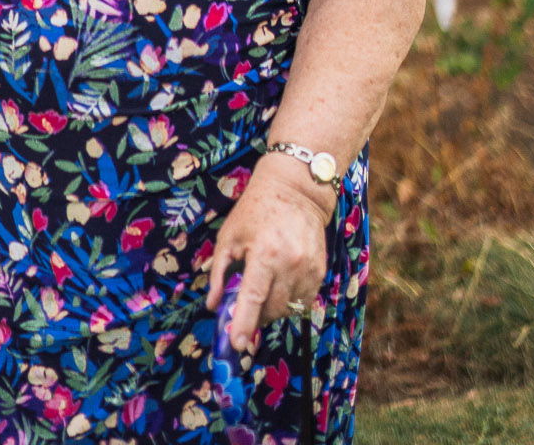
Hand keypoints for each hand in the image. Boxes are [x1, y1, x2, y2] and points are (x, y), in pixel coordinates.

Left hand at [205, 162, 329, 351]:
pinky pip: (304, 301)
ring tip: (264, 288)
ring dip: (273, 309)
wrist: (296, 190)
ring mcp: (309, 270)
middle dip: (256, 316)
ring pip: (289, 309)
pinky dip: (289, 301)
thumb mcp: (229, 237)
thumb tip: (213, 306)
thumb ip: (219, 273)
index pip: (254, 298)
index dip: (244, 323)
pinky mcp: (320, 272)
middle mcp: (290, 264)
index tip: (237, 344)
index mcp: (265, 254)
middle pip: (272, 310)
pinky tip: (280, 284)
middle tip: (245, 309)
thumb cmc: (255, 210)